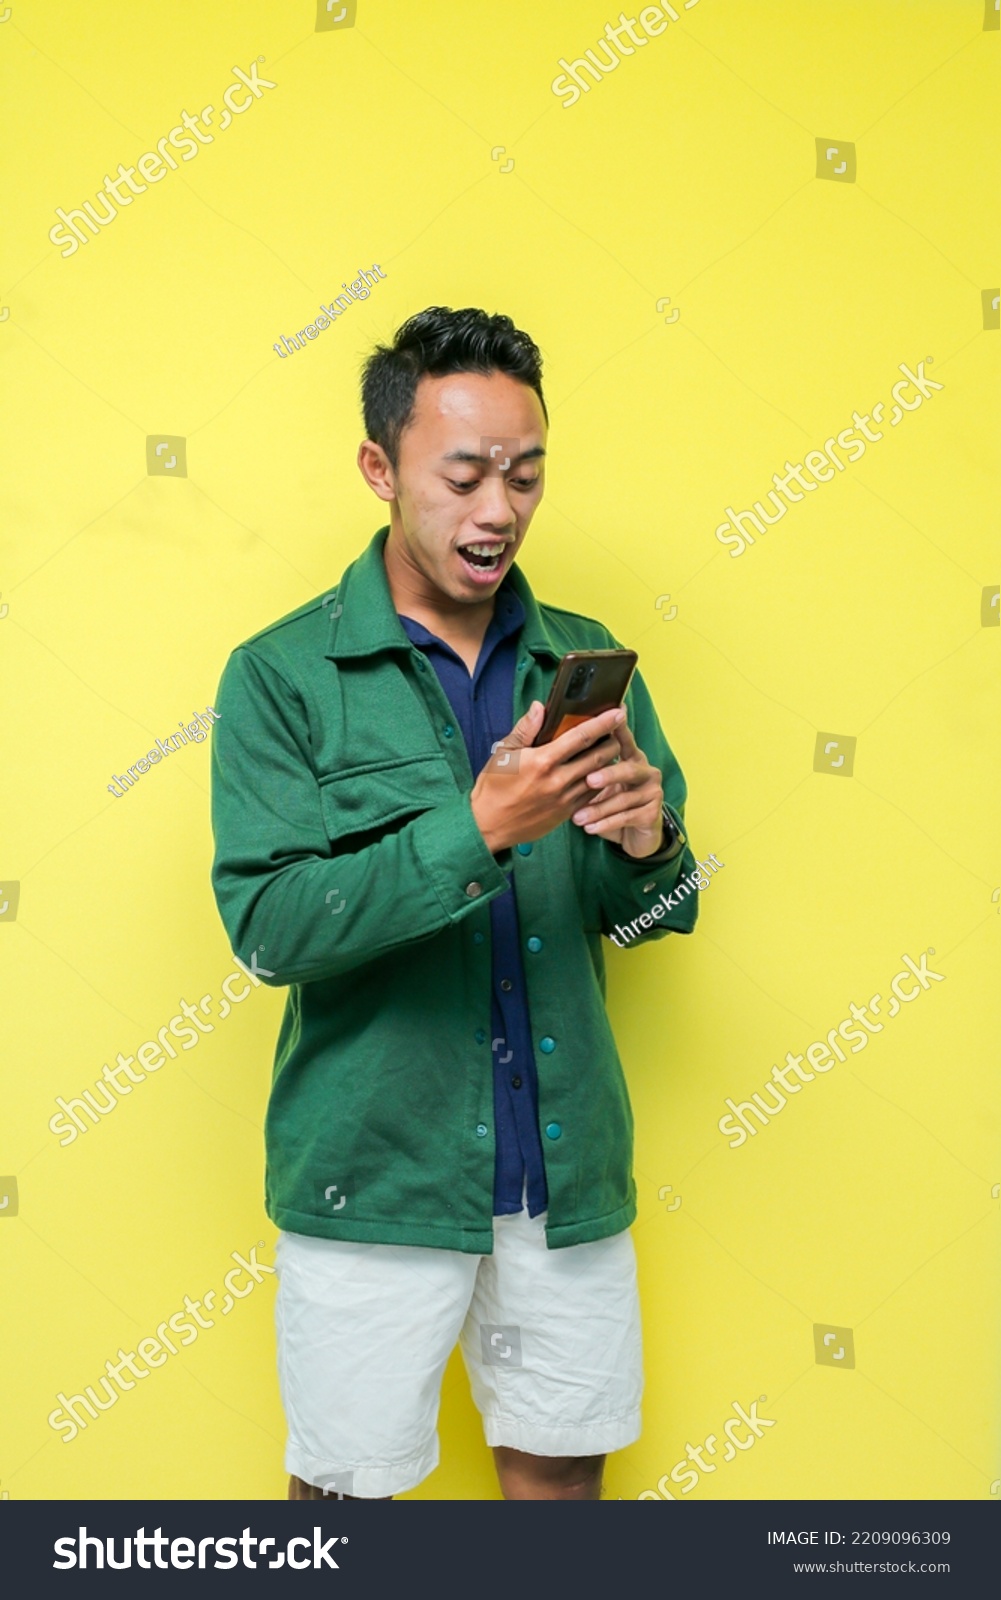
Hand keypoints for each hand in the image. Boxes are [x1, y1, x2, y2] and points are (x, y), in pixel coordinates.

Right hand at [469, 701, 625, 854]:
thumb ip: (526, 728)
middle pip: (598, 757)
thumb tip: (540, 707)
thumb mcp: (504, 752)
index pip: (581, 737)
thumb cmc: (493, 786)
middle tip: (618, 730)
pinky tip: (599, 772)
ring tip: (611, 748)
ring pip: (600, 777)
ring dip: (609, 762)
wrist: (488, 825)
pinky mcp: (567, 813)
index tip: (618, 712)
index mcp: (543, 761)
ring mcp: (565, 799)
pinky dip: (600, 781)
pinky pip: (592, 794)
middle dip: (613, 741)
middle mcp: (558, 780)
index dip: (603, 723)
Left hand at [568, 715, 664, 858]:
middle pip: (628, 769)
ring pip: (625, 797)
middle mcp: (645, 770)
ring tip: (577, 817)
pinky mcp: (652, 813)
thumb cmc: (606, 801)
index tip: (614, 715)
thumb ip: (577, 759)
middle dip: (609, 774)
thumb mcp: (592, 782)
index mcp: (630, 757)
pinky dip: (606, 823)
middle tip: (589, 780)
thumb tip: (552, 729)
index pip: (623, 739)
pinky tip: (589, 828)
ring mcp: (652, 792)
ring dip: (599, 808)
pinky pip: (628, 817)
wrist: (632, 836)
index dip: (618, 728)